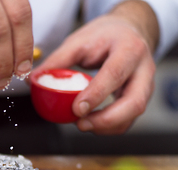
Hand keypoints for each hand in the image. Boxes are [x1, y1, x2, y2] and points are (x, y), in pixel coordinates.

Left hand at [35, 1, 158, 133]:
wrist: (128, 33)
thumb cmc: (104, 37)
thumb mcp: (79, 42)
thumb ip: (57, 61)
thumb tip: (32, 80)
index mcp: (128, 48)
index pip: (115, 74)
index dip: (96, 95)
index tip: (76, 109)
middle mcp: (143, 69)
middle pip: (134, 102)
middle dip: (106, 120)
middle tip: (80, 124)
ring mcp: (145, 86)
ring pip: (132, 115)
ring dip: (106, 127)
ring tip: (82, 124)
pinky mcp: (139, 99)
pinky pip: (128, 120)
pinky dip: (108, 127)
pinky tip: (90, 123)